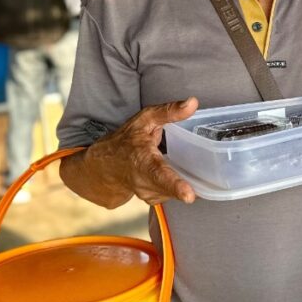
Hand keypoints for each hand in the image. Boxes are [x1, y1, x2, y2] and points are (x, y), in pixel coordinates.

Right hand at [60, 97, 198, 208]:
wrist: (103, 166)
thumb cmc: (126, 141)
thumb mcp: (144, 120)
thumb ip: (169, 112)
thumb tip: (193, 102)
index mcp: (142, 160)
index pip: (158, 174)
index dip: (174, 185)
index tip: (189, 195)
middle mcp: (143, 181)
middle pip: (167, 189)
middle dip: (183, 190)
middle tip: (198, 190)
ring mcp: (146, 193)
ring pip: (172, 193)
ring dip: (182, 185)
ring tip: (188, 172)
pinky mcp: (152, 199)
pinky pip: (171, 195)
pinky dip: (178, 187)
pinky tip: (180, 176)